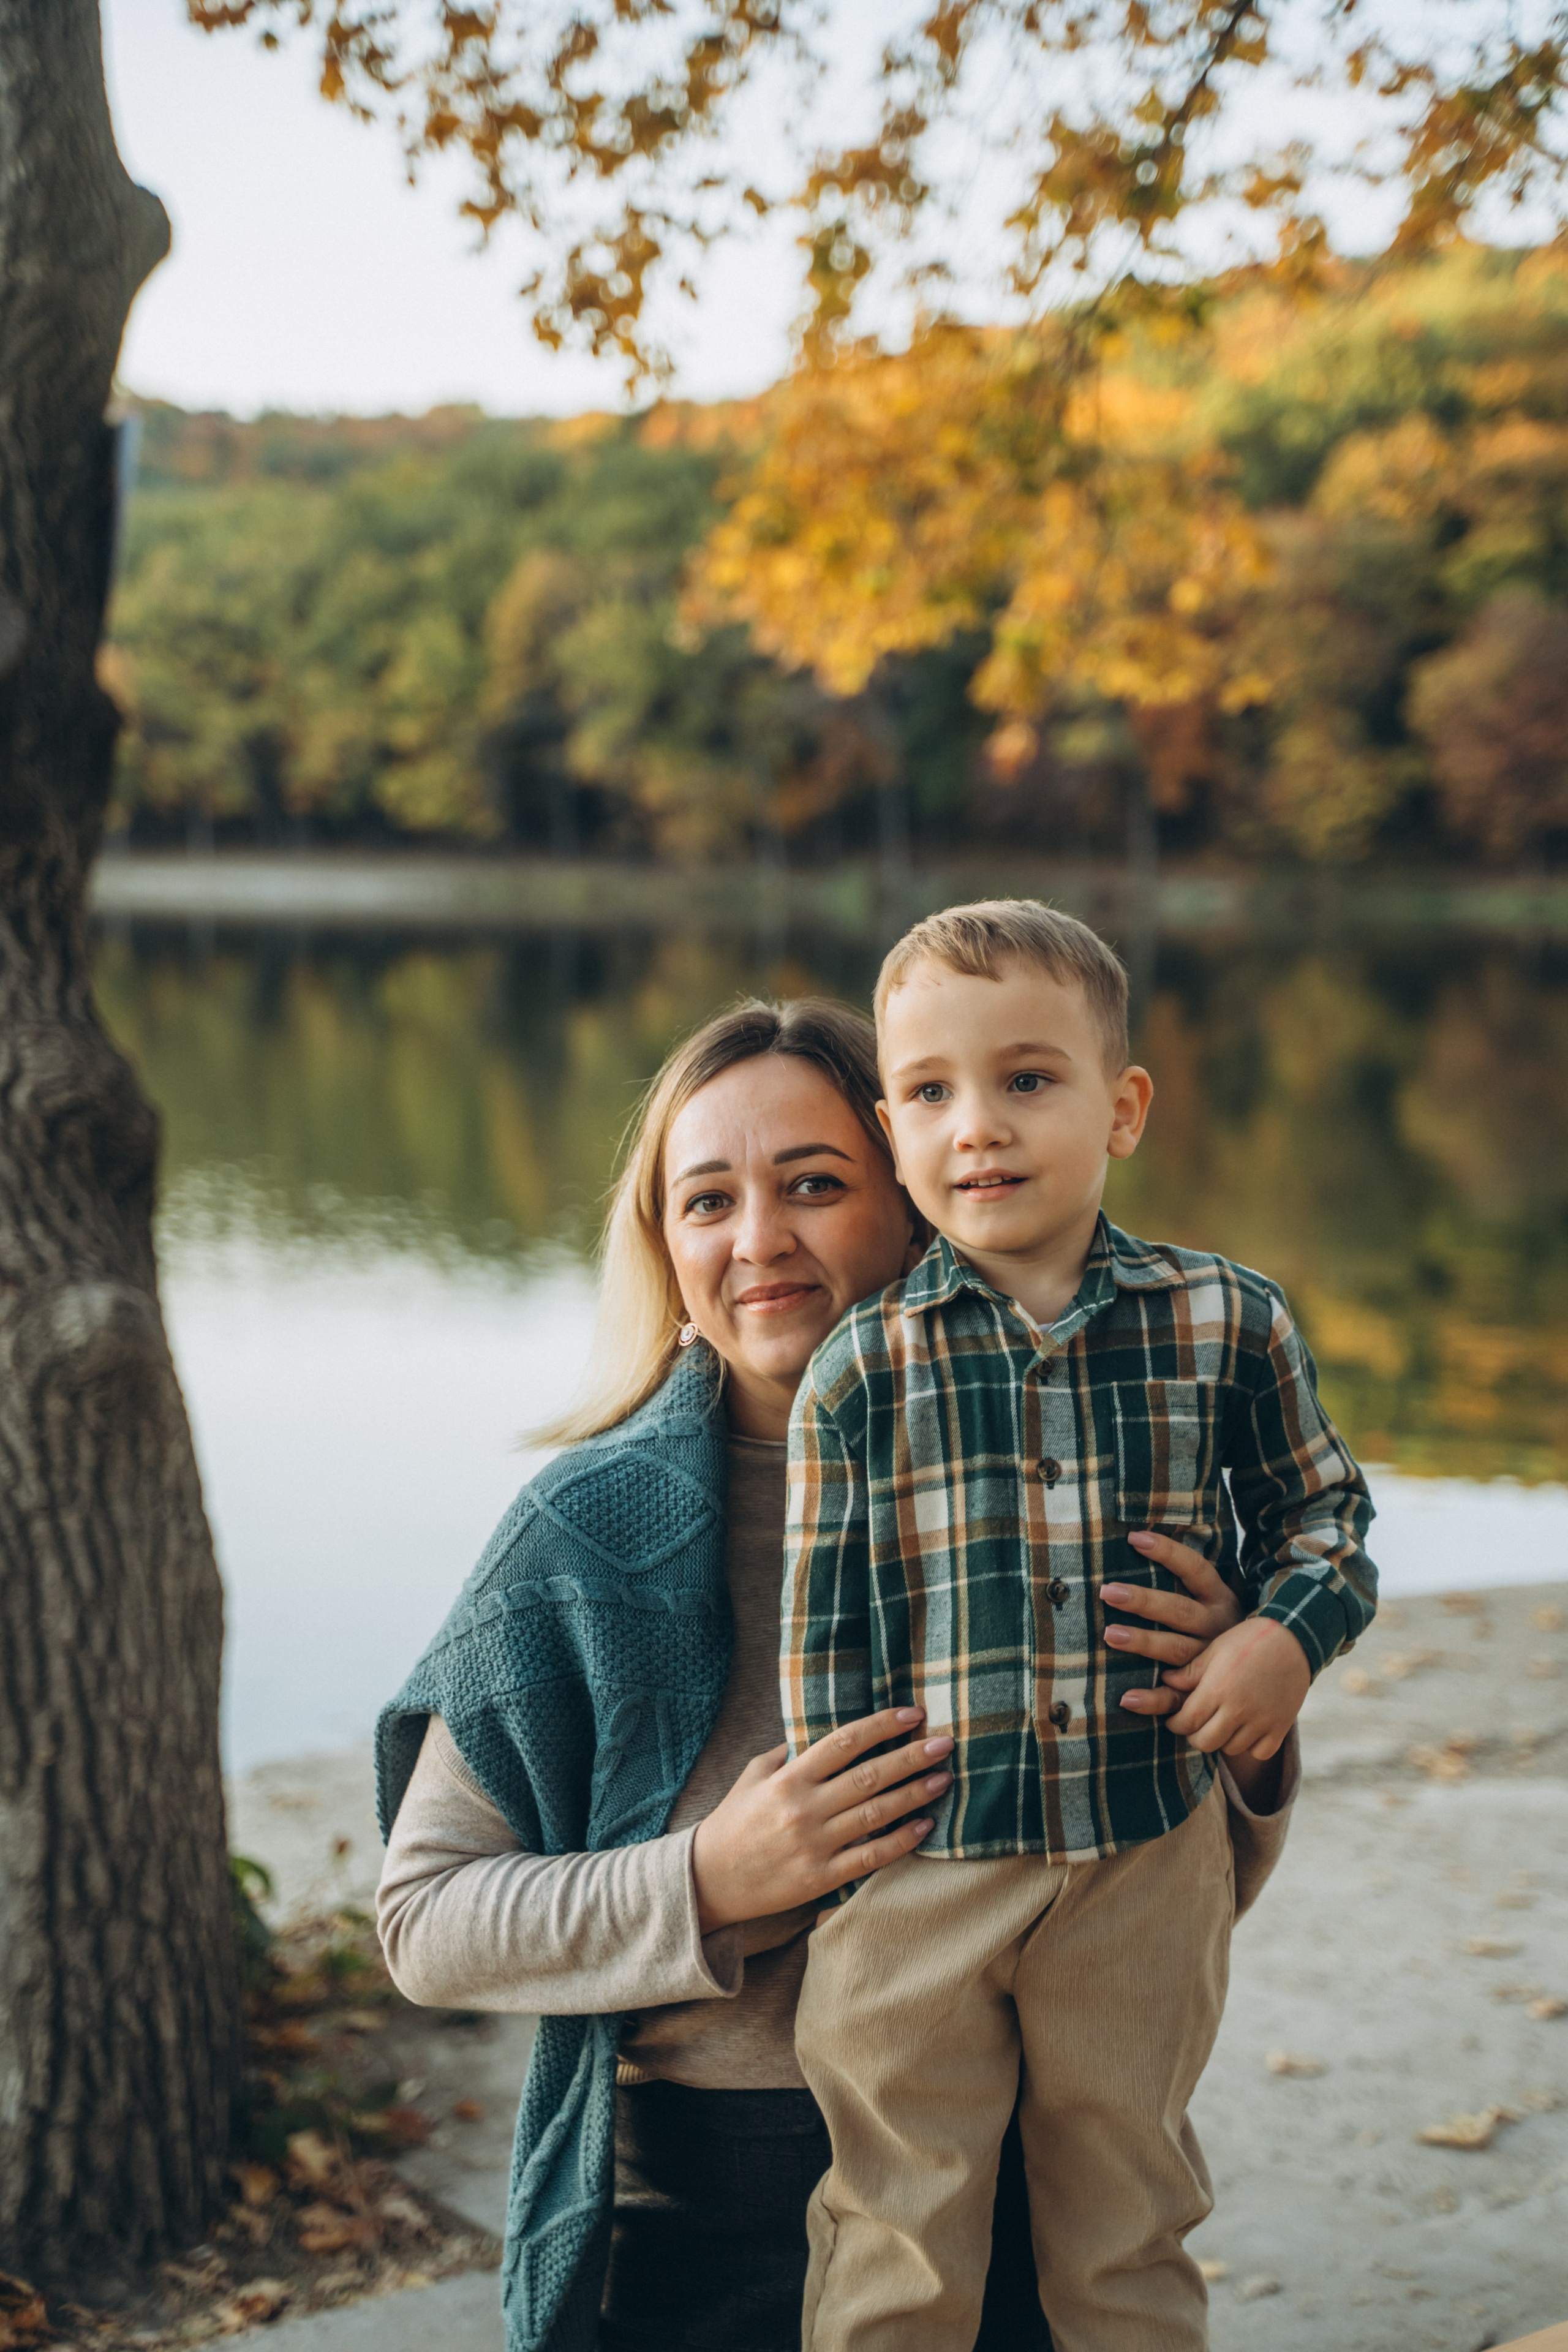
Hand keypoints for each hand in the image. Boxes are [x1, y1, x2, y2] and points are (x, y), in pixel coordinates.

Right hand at [691, 1707, 952, 1933]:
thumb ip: (788, 1754)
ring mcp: (814, 1845)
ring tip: (943, 1779)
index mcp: (788, 1778)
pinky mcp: (821, 1877)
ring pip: (876, 1814)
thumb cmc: (733, 1821)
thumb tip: (828, 1734)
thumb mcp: (753, 1775)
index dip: (881, 1725)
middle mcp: (804, 1808)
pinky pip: (870, 1857)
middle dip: (911, 1757)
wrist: (708, 1879)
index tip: (912, 1714)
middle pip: (869, 1775)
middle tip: (945, 1743)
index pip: (843, 1742)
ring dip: (914, 1795)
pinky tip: (925, 1826)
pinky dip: (901, 1841)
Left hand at [1107, 1531, 1243, 1721]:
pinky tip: (1126, 1698)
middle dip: (1144, 1601)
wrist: (1269, 1675)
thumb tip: (1142, 1541)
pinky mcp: (1203, 1692)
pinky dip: (1152, 1700)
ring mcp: (1211, 1661)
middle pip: (1179, 1610)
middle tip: (1108, 1592)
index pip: (1195, 1569)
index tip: (1134, 1537)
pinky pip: (1177, 1698)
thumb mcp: (1219, 1601)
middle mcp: (1217, 1628)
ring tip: (1110, 1634)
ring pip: (1176, 1650)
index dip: (1167, 1552)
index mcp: (1221, 1599)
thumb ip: (1191, 1580)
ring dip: (1144, 1642)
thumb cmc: (1227, 1628)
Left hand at [1154, 1615, 1310, 1759]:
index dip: (1175, 1724)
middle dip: (1194, 1736)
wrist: (1294, 1638)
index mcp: (1217, 1688)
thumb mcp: (1216, 1649)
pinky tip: (1246, 1731)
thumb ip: (1191, 1671)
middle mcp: (1238, 1709)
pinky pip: (1260, 1752)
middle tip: (1194, 1726)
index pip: (1187, 1721)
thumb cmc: (1249, 1639)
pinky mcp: (1281, 1726)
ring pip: (1231, 1749)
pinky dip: (1251, 1747)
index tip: (1174, 1721)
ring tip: (1220, 1725)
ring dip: (1222, 1740)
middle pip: (1205, 1742)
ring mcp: (1261, 1720)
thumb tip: (1166, 1681)